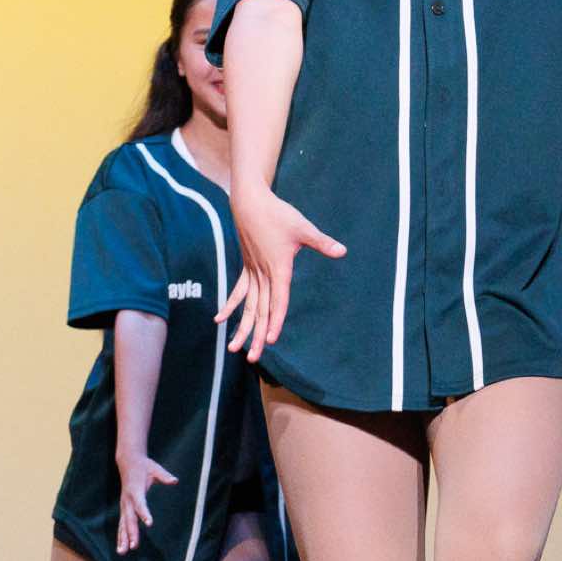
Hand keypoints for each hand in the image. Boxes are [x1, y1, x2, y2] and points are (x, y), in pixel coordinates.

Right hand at [114, 451, 176, 552]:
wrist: (128, 462)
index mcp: (136, 491)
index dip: (144, 514)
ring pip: (123, 525)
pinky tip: (121, 549)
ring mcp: (124, 506)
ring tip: (122, 552)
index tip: (149, 523)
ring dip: (123, 539)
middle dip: (132, 533)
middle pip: (129, 519)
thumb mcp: (155, 468)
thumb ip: (164, 476)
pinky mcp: (123, 509)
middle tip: (134, 546)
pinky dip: (120, 537)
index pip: (140, 504)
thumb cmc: (144, 466)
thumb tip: (174, 480)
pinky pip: (121, 525)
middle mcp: (128, 500)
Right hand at [214, 187, 343, 362]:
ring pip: (247, 306)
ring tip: (234, 348)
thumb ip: (322, 242)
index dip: (275, 321)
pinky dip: (231, 306)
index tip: (270, 340)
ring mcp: (253, 272)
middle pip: (259, 310)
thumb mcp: (303, 227)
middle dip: (255, 335)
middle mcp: (263, 275)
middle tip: (252, 358)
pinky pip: (238, 291)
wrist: (250, 202)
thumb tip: (342, 251)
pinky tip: (220, 320)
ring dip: (241, 327)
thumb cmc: (278, 214)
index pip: (277, 301)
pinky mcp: (247, 267)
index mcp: (278, 268)